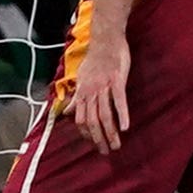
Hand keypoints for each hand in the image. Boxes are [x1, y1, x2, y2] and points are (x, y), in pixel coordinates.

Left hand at [70, 39, 130, 154]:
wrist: (106, 40)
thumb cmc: (95, 59)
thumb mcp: (81, 78)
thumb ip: (75, 97)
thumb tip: (65, 111)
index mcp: (82, 93)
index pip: (79, 119)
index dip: (85, 133)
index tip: (93, 144)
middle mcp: (90, 92)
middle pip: (91, 121)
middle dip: (98, 139)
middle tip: (105, 152)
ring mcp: (103, 87)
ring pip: (104, 115)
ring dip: (110, 132)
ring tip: (116, 145)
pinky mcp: (117, 81)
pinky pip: (119, 101)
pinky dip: (122, 114)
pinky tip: (126, 127)